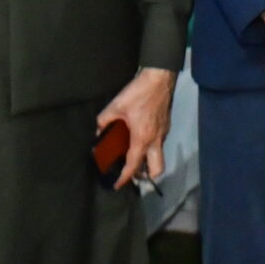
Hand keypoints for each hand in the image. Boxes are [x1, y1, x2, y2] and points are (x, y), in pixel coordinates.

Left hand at [94, 66, 176, 189]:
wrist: (160, 78)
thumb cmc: (138, 93)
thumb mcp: (116, 106)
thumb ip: (104, 121)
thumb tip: (98, 132)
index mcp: (142, 139)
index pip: (134, 165)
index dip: (125, 178)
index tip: (117, 185)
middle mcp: (155, 140)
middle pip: (156, 170)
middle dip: (146, 176)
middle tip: (133, 173)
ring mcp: (163, 134)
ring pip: (159, 157)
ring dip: (148, 162)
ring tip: (134, 156)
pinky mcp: (166, 126)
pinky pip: (159, 144)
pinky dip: (150, 148)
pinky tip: (139, 138)